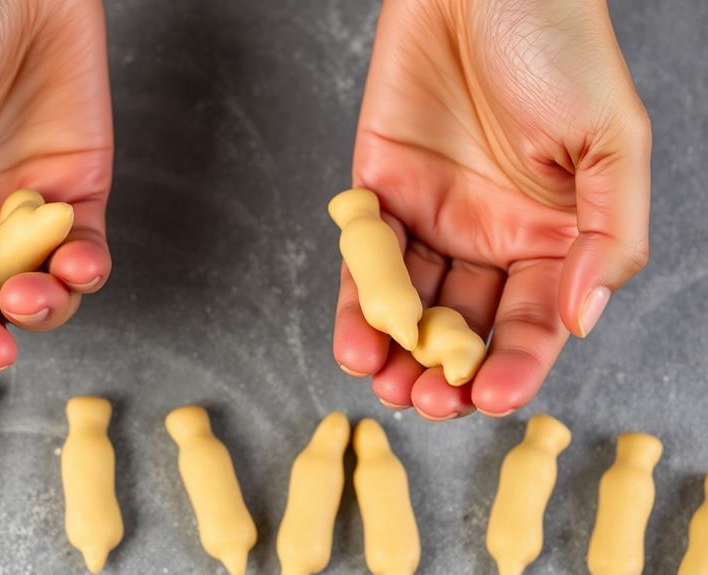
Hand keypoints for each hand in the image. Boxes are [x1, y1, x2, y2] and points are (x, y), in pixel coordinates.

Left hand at [334, 0, 650, 418]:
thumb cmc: (559, 48)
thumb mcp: (612, 141)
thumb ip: (606, 235)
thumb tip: (582, 319)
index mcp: (551, 235)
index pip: (533, 323)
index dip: (514, 366)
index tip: (489, 397)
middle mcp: (489, 237)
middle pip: (465, 327)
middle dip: (445, 373)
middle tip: (426, 402)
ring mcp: (431, 218)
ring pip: (410, 306)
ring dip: (396, 354)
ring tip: (384, 386)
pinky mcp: (377, 193)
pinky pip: (365, 261)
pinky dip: (356, 305)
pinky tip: (356, 342)